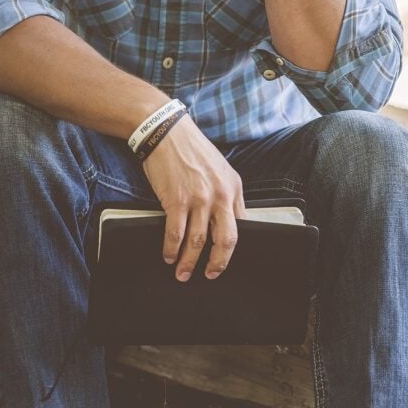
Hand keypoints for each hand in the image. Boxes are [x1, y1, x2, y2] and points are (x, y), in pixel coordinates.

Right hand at [142, 116, 245, 281]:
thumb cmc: (192, 151)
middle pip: (225, 240)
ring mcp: (199, 199)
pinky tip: (168, 255)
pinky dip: (171, 249)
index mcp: (234, 188)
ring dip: (189, 261)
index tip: (225, 259)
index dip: (233, 247)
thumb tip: (226, 220)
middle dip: (218, 263)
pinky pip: (175, 233)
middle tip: (210, 275)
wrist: (166, 132)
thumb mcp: (220, 169)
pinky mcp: (176, 200)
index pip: (241, 226)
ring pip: (198, 242)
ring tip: (182, 273)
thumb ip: (225, 194)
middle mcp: (220, 196)